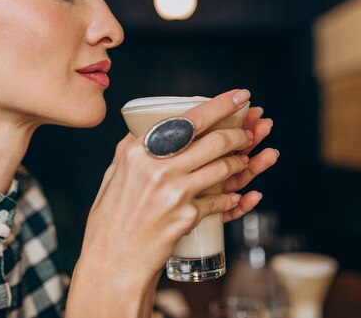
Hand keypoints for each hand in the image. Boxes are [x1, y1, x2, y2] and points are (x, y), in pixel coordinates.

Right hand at [76, 89, 277, 288]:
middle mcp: (157, 167)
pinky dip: (232, 198)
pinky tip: (238, 195)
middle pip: (213, 141)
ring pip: (222, 169)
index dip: (221, 105)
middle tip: (249, 133)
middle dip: (239, 134)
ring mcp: (174, 192)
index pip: (188, 118)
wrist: (112, 263)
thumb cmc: (110, 219)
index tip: (242, 96)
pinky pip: (219, 201)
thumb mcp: (114, 174)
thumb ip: (131, 147)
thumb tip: (143, 126)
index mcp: (138, 150)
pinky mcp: (186, 217)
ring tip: (246, 160)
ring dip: (241, 163)